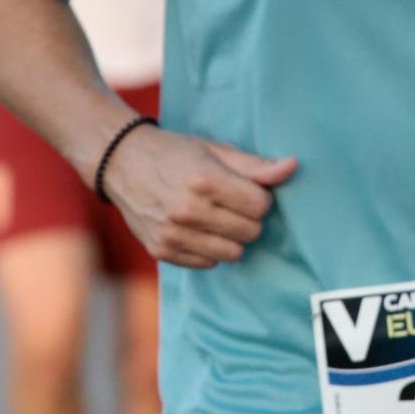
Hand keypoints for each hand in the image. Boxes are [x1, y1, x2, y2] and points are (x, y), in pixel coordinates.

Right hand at [100, 125, 298, 268]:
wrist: (121, 162)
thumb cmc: (175, 152)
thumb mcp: (215, 149)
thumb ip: (255, 165)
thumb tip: (293, 167)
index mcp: (206, 181)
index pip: (261, 206)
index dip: (260, 197)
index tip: (247, 189)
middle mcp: (188, 210)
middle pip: (251, 232)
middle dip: (249, 218)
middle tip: (232, 203)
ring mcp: (173, 234)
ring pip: (233, 253)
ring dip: (233, 237)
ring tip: (218, 218)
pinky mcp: (161, 251)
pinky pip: (208, 264)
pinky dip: (210, 250)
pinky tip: (199, 229)